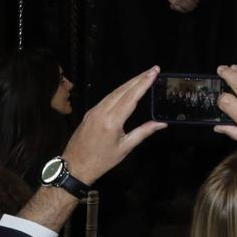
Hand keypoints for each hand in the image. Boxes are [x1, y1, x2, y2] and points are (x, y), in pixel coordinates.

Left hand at [61, 67, 165, 185]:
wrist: (74, 167)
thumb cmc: (101, 160)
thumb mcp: (125, 148)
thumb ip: (143, 132)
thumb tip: (162, 123)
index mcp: (112, 121)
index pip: (131, 97)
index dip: (144, 83)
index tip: (154, 72)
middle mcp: (102, 111)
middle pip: (123, 90)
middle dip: (139, 78)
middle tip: (153, 69)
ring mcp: (94, 110)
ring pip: (114, 92)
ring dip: (130, 82)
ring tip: (144, 75)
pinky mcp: (90, 113)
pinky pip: (107, 97)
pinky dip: (120, 90)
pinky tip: (127, 88)